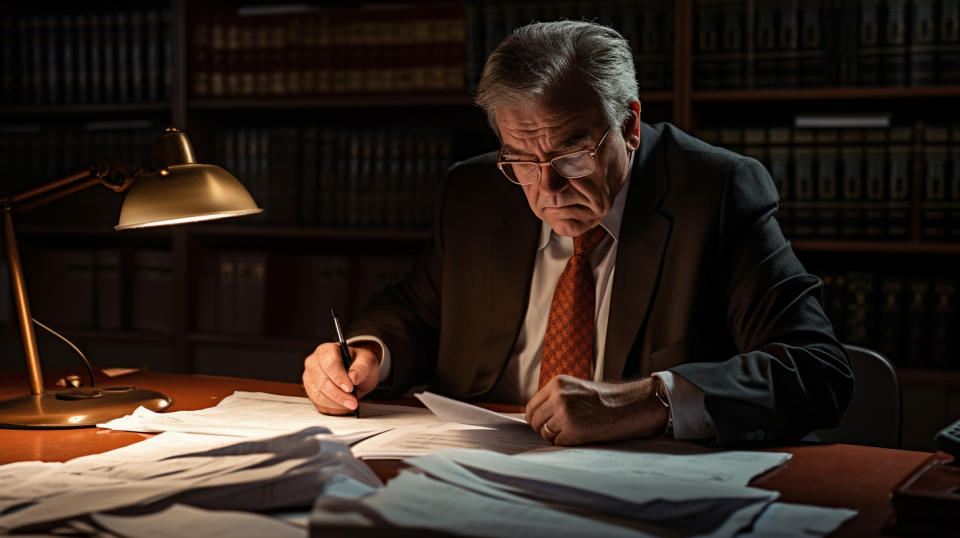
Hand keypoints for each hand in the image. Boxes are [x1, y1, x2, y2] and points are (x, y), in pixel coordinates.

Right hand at [302, 341, 380, 414]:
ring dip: (336, 403)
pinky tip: (343, 405)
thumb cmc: (359, 364)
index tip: (350, 388)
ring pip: (318, 394)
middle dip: (339, 394)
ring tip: (351, 404)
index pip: (328, 363)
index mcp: (327, 350)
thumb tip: (353, 377)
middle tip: (353, 402)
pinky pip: (318, 402)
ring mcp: (310, 377)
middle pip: (322, 380)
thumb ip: (362, 367)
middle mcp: (314, 362)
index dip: (339, 376)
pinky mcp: (311, 391)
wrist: (355, 372)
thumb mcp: (367, 361)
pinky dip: (332, 406)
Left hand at [524, 376, 667, 445]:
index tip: (541, 424)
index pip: (532, 406)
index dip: (535, 418)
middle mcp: (558, 397)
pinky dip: (566, 442)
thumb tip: (533, 416)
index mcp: (557, 384)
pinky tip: (581, 435)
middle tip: (558, 431)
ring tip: (573, 430)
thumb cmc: (605, 400)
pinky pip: (558, 442)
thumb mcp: (576, 390)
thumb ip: (555, 398)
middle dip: (543, 429)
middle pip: (535, 421)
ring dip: (555, 436)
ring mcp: (564, 413)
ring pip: (545, 433)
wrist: (629, 405)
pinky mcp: (572, 430)